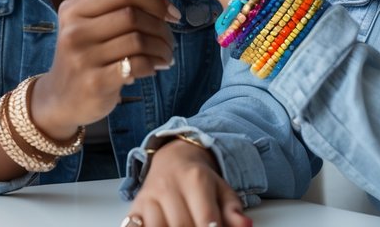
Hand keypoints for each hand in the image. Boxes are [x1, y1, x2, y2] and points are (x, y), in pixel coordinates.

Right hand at [30, 0, 175, 139]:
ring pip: (137, 40)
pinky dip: (153, 64)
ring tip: (166, 53)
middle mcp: (74, 29)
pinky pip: (136, 65)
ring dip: (161, 47)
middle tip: (170, 34)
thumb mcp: (82, 20)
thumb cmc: (82, 53)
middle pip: (131, 13)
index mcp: (73, 8)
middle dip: (159, 23)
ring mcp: (83, 56)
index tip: (169, 11)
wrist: (59, 98)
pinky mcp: (95, 82)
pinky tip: (156, 67)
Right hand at [127, 139, 251, 226]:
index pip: (205, 218)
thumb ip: (233, 211)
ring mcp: (149, 197)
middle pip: (182, 225)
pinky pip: (134, 225)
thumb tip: (245, 225)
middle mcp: (169, 186)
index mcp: (195, 179)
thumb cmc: (200, 180)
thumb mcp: (222, 191)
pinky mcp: (135, 207)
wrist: (172, 159)